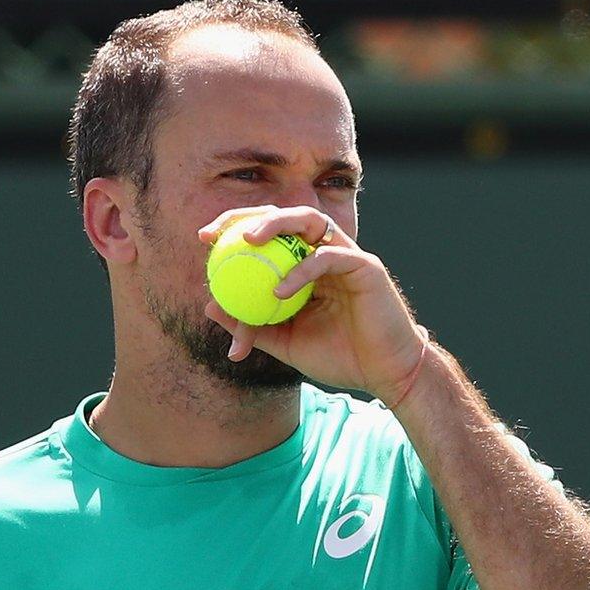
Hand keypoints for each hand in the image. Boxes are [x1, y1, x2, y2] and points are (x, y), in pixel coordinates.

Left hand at [197, 205, 428, 402]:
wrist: (386, 374)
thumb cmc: (340, 357)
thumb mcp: (285, 342)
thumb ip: (252, 324)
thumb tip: (209, 306)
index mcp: (308, 265)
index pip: (270, 234)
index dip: (236, 228)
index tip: (204, 239)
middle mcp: (327, 252)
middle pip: (286, 216)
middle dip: (249, 215)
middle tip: (217, 233)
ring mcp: (348, 256)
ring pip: (310, 222)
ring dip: (276, 224)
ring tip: (248, 239)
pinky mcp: (366, 267)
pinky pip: (328, 257)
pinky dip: (302, 270)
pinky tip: (279, 290)